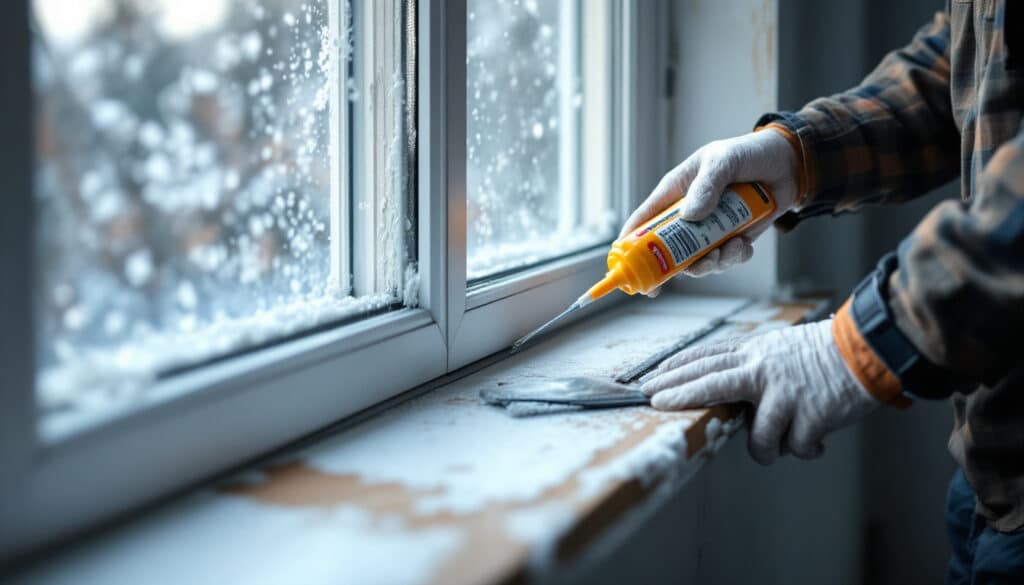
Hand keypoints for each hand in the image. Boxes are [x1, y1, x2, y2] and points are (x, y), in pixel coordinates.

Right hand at [620, 129, 799, 295]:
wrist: (789, 163)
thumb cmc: (748, 153)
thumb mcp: (723, 161)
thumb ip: (707, 186)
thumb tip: (689, 217)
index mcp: (674, 193)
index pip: (643, 221)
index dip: (630, 246)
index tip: (628, 268)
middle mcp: (687, 215)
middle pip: (667, 250)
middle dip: (678, 265)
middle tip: (694, 267)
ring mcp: (709, 229)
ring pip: (697, 261)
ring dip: (711, 264)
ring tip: (729, 250)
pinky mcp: (732, 239)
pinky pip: (725, 260)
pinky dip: (734, 258)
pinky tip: (745, 244)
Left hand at [640, 320, 878, 463]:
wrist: (868, 351)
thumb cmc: (825, 353)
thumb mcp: (780, 348)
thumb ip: (753, 365)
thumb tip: (726, 388)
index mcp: (756, 353)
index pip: (707, 359)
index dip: (677, 369)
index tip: (653, 379)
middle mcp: (763, 371)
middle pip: (709, 383)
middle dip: (678, 394)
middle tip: (654, 403)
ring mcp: (784, 394)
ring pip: (757, 439)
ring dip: (768, 450)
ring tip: (780, 446)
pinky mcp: (808, 415)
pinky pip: (795, 448)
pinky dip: (806, 450)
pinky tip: (817, 442)